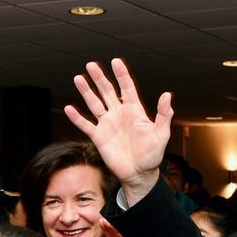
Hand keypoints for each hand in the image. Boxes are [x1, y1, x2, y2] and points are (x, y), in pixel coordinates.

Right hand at [65, 58, 173, 202]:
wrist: (139, 174)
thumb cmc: (152, 155)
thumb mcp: (161, 134)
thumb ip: (163, 115)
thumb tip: (167, 96)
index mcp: (134, 111)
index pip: (127, 88)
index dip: (122, 75)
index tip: (116, 62)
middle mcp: (119, 114)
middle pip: (107, 91)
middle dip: (99, 78)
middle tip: (91, 65)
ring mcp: (108, 124)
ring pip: (94, 104)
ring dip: (86, 91)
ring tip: (78, 78)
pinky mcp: (99, 137)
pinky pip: (86, 125)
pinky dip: (77, 118)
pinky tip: (69, 109)